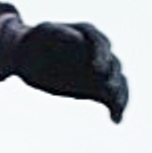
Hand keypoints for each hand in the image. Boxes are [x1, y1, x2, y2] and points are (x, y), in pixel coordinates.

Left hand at [11, 21, 126, 121]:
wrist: (32, 56)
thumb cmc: (37, 40)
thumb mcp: (44, 33)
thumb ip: (59, 34)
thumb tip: (77, 39)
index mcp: (87, 34)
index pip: (100, 43)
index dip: (101, 55)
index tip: (97, 68)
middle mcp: (99, 52)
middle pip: (112, 64)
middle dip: (113, 76)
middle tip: (110, 88)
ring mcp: (100, 70)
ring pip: (117, 81)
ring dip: (120, 94)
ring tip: (118, 107)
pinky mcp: (96, 87)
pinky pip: (110, 97)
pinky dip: (115, 107)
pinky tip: (116, 119)